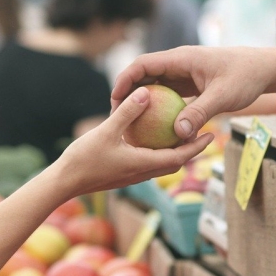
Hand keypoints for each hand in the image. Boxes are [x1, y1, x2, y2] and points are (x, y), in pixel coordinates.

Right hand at [57, 86, 213, 198]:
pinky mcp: (124, 174)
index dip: (197, 147)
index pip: (180, 157)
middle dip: (192, 149)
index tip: (211, 135)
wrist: (64, 183)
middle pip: (175, 162)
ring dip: (176, 151)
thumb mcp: (106, 131)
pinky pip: (148, 162)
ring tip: (183, 134)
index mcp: (144, 164)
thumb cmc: (84, 159)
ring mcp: (133, 175)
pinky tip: (152, 137)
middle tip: (204, 133)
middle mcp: (143, 173)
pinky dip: (158, 151)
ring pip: (162, 163)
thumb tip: (146, 92)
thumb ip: (127, 112)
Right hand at [111, 46, 273, 139]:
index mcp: (181, 59)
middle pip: (145, 76)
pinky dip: (161, 110)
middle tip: (117, 117)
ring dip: (144, 103)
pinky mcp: (191, 85)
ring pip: (156, 87)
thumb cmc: (245, 77)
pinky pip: (170, 96)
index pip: (143, 64)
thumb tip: (178, 134)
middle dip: (129, 94)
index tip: (115, 100)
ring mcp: (185, 74)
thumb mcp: (222, 97)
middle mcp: (179, 64)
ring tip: (132, 125)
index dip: (125, 80)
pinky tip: (156, 129)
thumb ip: (199, 113)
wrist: (264, 70)